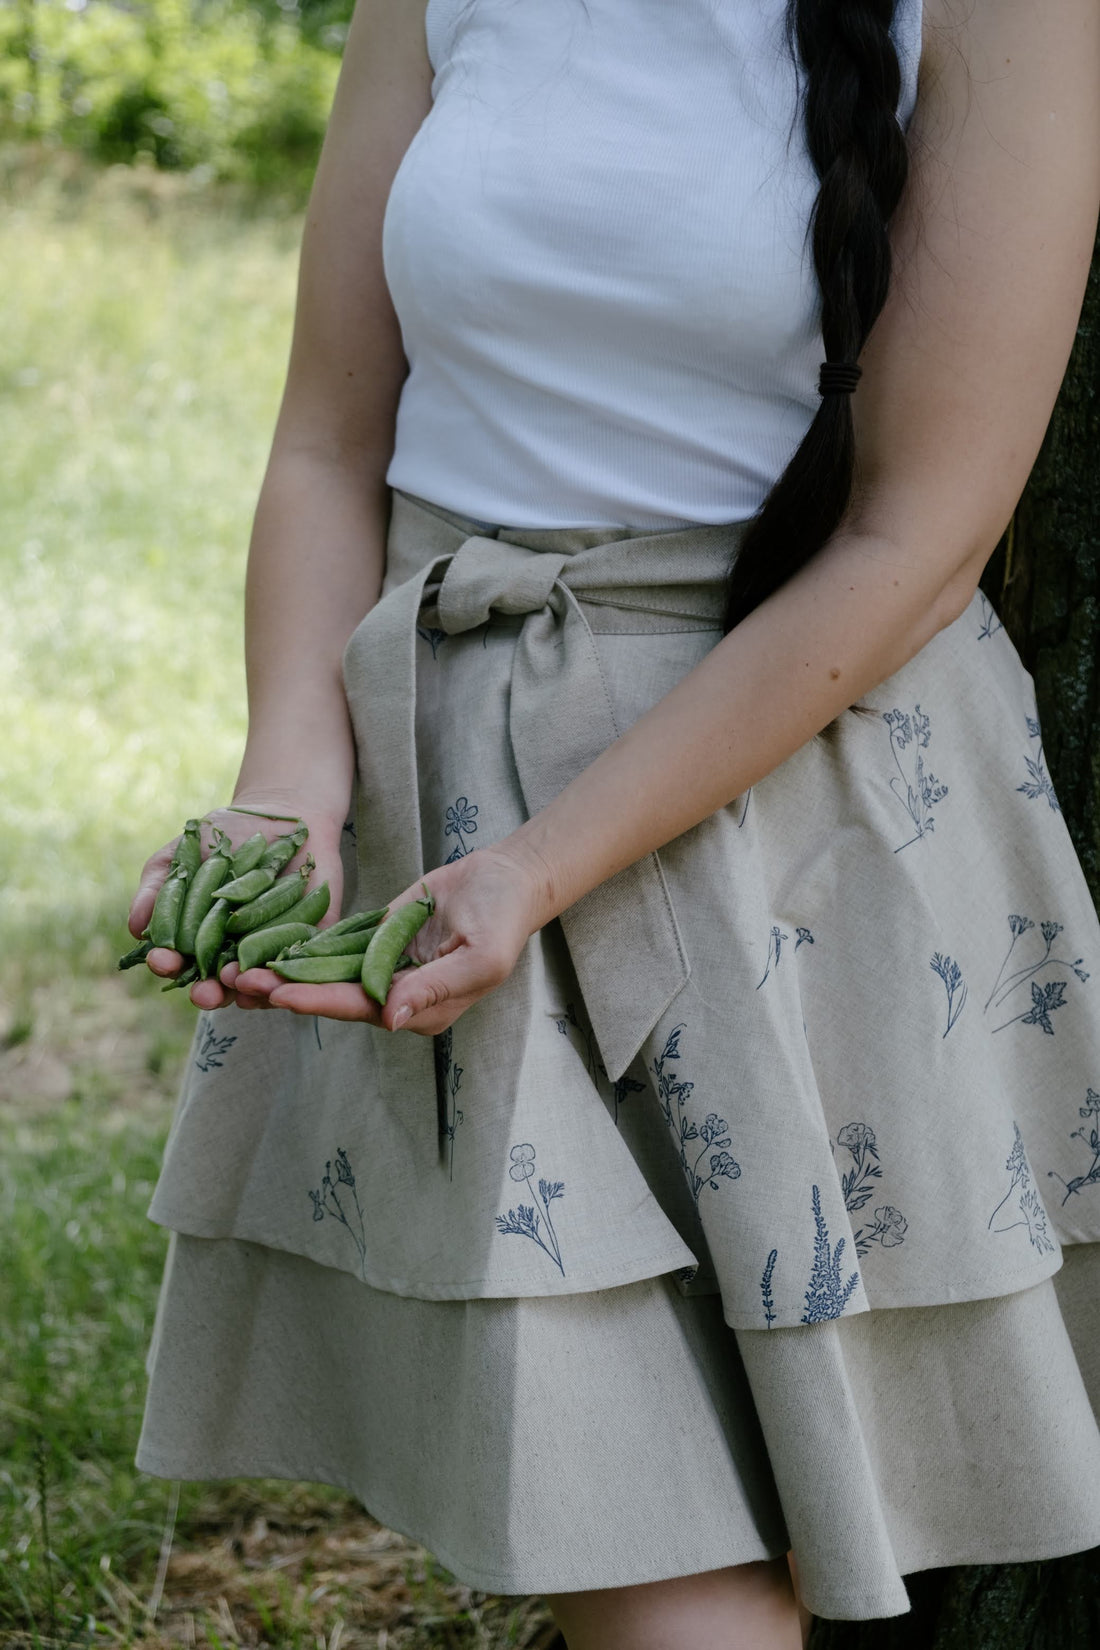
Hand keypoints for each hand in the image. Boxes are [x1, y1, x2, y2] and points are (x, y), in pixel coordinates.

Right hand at [127, 791, 346, 1011]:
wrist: (284, 813)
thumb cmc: (225, 835)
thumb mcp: (183, 854)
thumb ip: (158, 889)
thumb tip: (136, 928)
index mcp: (200, 939)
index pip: (181, 962)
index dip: (169, 965)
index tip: (162, 961)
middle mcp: (235, 952)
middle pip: (220, 984)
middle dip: (209, 993)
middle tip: (204, 993)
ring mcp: (273, 948)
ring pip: (260, 982)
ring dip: (249, 989)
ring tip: (240, 982)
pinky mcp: (312, 939)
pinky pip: (302, 963)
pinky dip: (290, 973)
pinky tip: (278, 976)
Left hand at [256, 839, 550, 1034]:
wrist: (506, 879)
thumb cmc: (502, 919)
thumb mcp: (480, 957)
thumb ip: (434, 987)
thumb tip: (390, 1019)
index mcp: (419, 1009)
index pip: (359, 1008)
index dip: (316, 1000)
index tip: (277, 993)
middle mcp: (394, 996)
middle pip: (330, 997)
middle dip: (283, 991)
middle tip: (234, 982)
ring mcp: (382, 968)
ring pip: (323, 975)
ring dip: (281, 972)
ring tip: (233, 967)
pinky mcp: (374, 941)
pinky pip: (332, 949)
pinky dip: (298, 949)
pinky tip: (260, 943)